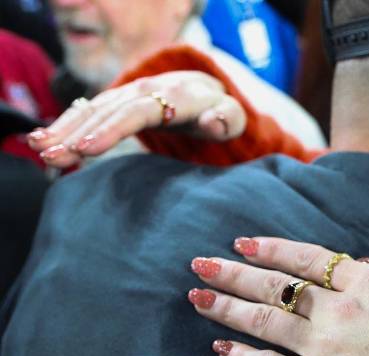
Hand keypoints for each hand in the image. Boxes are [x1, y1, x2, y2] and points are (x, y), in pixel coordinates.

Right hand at [28, 71, 245, 168]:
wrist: (204, 92)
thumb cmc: (220, 113)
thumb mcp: (232, 117)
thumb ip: (226, 120)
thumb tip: (212, 121)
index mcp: (176, 96)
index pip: (140, 112)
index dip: (113, 129)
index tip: (88, 148)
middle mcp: (146, 90)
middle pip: (108, 112)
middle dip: (78, 133)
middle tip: (52, 155)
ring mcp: (127, 95)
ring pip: (92, 110)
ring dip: (64, 129)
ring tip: (40, 149)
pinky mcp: (114, 102)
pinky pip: (86, 112)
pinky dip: (64, 124)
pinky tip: (41, 140)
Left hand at [187, 237, 368, 355]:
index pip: (310, 259)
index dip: (274, 249)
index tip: (244, 241)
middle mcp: (341, 310)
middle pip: (277, 287)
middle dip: (236, 274)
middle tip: (200, 264)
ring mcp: (328, 350)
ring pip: (266, 324)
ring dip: (229, 309)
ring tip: (198, 299)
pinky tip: (222, 353)